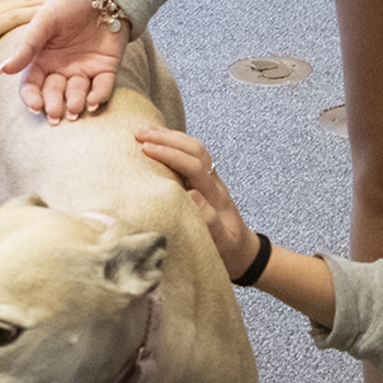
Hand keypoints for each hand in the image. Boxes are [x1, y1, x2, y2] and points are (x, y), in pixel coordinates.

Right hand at [0, 0, 128, 121]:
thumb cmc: (68, 2)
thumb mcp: (43, 21)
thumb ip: (26, 47)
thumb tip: (2, 72)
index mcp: (42, 58)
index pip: (31, 85)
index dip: (31, 98)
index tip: (35, 106)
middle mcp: (61, 68)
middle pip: (53, 93)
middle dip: (53, 105)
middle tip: (55, 113)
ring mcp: (84, 70)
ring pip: (77, 94)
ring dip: (74, 103)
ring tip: (74, 108)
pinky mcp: (106, 68)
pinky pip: (102, 88)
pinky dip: (98, 97)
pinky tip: (93, 102)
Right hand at [135, 125, 258, 278]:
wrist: (244, 252)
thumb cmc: (229, 250)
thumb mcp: (221, 242)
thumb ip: (209, 220)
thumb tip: (190, 194)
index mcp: (215, 195)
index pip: (193, 165)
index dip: (170, 154)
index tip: (146, 150)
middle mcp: (214, 182)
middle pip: (194, 149)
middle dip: (166, 138)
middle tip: (138, 134)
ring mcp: (211, 179)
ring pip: (194, 148)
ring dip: (170, 136)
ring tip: (144, 130)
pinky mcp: (206, 181)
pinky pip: (192, 154)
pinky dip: (174, 143)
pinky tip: (158, 139)